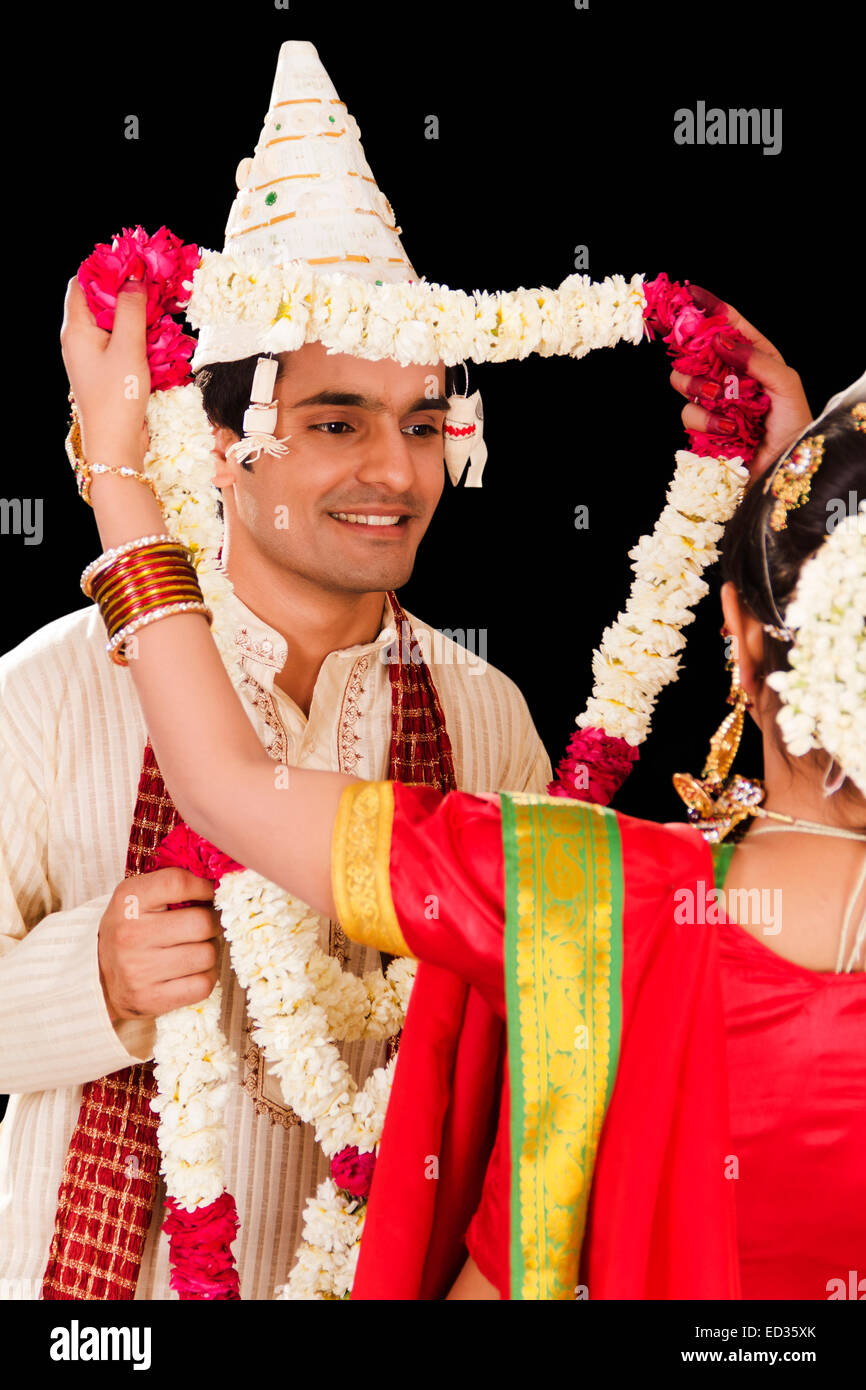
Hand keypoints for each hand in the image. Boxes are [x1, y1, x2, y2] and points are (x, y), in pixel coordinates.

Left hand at [60, 276, 150, 466]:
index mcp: (77, 330)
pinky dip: (140, 336)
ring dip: (138, 314)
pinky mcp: (110, 371)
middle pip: (101, 301)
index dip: (106, 268)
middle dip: (127, 289)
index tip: (133, 261)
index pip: (83, 283)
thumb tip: (135, 278)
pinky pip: (123, 344)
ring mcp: (95, 356)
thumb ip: (131, 310)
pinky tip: (160, 336)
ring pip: (116, 323)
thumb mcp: (127, 348)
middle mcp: (81, 340)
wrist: (116, 445)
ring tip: (162, 305)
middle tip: (154, 281)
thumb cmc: (117, 398)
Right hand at [98, 867, 219, 1020]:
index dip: (204, 887)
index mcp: (128, 901)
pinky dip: (204, 977)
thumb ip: (174, 883)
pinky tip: (190, 971)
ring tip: (193, 949)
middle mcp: (130, 934)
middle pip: (202, 923)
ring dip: (209, 952)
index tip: (210, 892)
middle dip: (212, 923)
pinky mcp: (150, 999)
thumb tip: (222, 880)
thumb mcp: (139, 896)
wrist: (98, 975)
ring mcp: (138, 970)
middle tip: (203, 926)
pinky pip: (203, 985)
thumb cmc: (130, 929)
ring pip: (207, 955)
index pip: (178, 883)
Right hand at [670, 285, 812, 476]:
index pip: (729, 325)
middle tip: (701, 356)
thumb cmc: (794, 427)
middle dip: (693, 354)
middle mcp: (731, 376)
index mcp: (756, 358)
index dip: (710, 308)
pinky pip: (689, 413)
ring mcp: (716, 401)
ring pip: (684, 382)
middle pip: (695, 350)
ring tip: (720, 399)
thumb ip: (755, 359)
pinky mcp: (705, 426)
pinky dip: (706, 420)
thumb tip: (720, 338)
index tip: (691, 293)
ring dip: (699, 388)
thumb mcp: (785, 384)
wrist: (784, 471)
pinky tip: (727, 429)